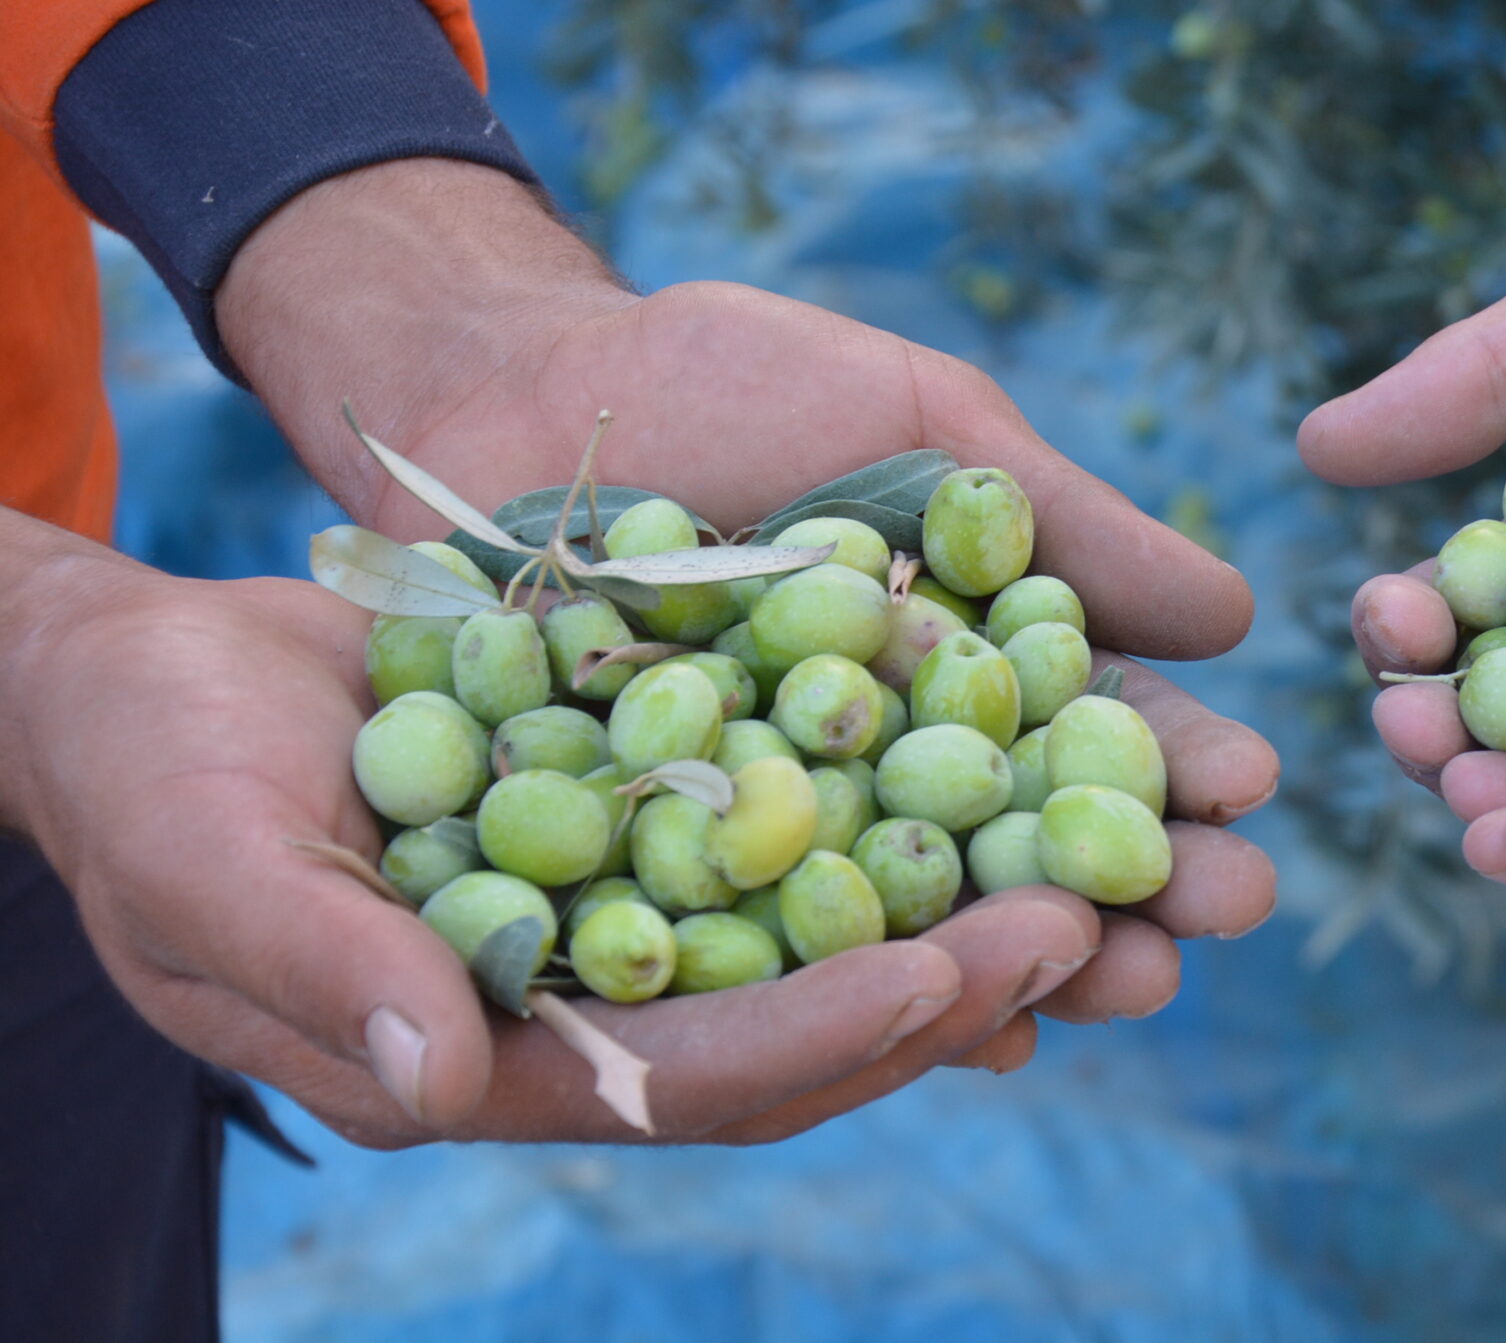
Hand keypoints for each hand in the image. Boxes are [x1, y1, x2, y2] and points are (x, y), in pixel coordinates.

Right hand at [0, 546, 1102, 1145]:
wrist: (151, 676)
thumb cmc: (146, 772)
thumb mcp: (207, 860)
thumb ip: (331, 968)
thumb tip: (453, 1079)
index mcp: (494, 1054)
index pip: (694, 1071)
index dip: (827, 1035)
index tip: (958, 983)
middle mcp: (593, 993)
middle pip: (804, 1009)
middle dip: (951, 974)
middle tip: (1102, 920)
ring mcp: (633, 896)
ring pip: (828, 913)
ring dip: (966, 887)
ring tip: (1108, 849)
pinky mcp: (655, 793)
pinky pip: (801, 804)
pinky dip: (899, 784)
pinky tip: (1013, 741)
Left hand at [213, 161, 1277, 1095]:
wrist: (515, 382)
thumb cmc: (735, 385)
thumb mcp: (923, 421)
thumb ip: (1069, 521)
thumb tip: (1235, 622)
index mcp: (966, 666)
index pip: (1087, 730)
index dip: (1170, 763)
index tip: (1248, 790)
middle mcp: (889, 765)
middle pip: (1023, 847)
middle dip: (1128, 886)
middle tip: (1214, 913)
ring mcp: (780, 829)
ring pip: (916, 919)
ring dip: (1021, 957)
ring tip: (1106, 979)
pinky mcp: (660, 876)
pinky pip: (760, 954)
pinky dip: (849, 992)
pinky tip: (939, 1029)